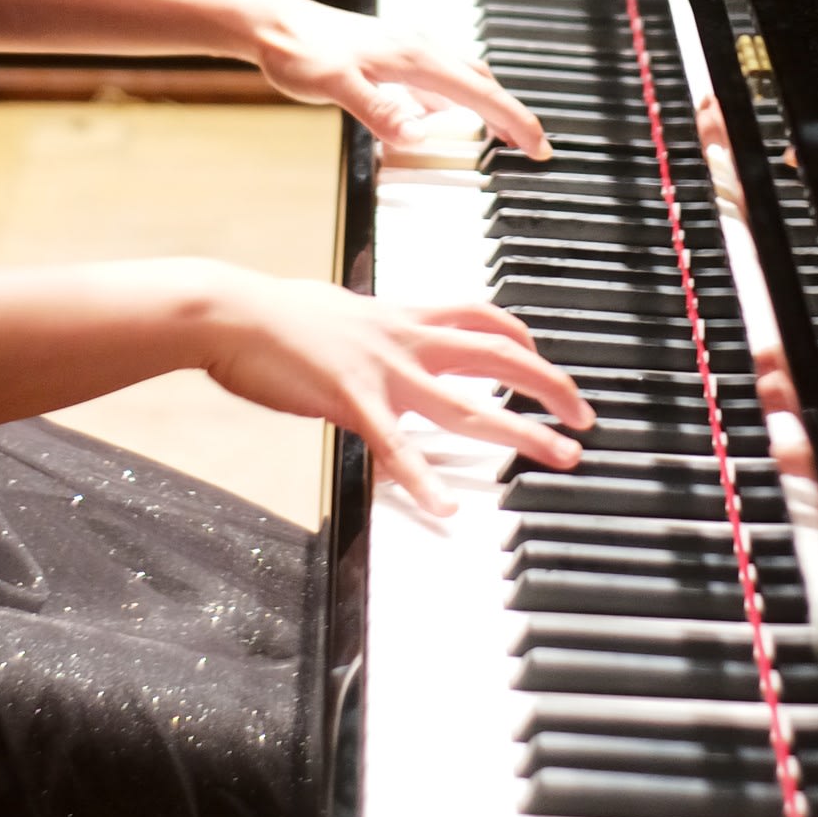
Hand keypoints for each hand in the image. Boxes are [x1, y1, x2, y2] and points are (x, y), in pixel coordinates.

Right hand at [189, 267, 595, 513]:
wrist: (232, 311)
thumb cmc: (274, 313)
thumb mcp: (337, 308)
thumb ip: (366, 323)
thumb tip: (367, 323)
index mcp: (402, 315)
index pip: (481, 316)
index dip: (522, 335)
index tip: (543, 356)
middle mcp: (406, 339)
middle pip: (499, 356)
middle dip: (551, 385)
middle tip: (585, 416)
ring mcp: (385, 371)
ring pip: (470, 403)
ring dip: (522, 431)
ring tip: (560, 456)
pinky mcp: (353, 401)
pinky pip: (399, 447)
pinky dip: (426, 479)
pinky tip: (449, 507)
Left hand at [244, 0, 550, 158]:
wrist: (271, 23)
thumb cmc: (300, 50)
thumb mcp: (335, 85)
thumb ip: (378, 110)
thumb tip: (417, 135)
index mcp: (416, 57)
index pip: (481, 94)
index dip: (515, 122)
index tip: (539, 147)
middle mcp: (418, 49)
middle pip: (481, 83)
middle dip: (510, 114)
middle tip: (531, 147)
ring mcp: (405, 51)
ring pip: (461, 79)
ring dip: (485, 105)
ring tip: (500, 134)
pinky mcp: (390, 56)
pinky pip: (437, 80)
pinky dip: (455, 100)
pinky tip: (443, 116)